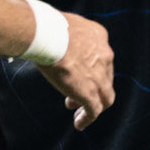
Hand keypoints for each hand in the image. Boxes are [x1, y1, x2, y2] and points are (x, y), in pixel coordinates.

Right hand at [38, 13, 113, 128]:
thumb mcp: (60, 26)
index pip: (101, 58)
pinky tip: (79, 124)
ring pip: (104, 98)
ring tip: (78, 114)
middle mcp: (104, 56)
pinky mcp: (90, 93)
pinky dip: (87, 119)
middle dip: (92, 88)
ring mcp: (99, 76)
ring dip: (93, 107)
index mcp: (98, 37)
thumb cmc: (45, 27)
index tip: (78, 75)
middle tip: (74, 96)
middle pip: (105, 78)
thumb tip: (45, 38)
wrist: (47, 35)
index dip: (91, 69)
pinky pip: (94, 111)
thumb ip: (61, 35)